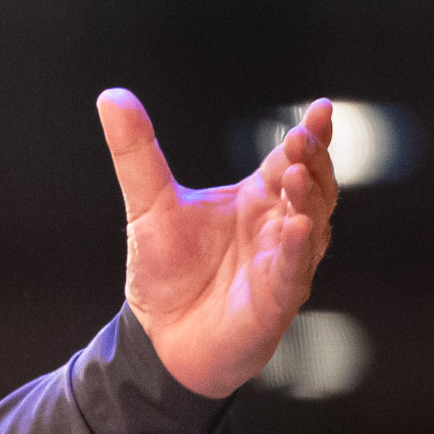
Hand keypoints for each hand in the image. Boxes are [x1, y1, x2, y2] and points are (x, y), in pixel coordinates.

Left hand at [96, 90, 338, 397]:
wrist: (159, 336)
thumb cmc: (166, 271)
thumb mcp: (148, 204)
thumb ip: (136, 153)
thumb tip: (111, 96)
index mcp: (257, 199)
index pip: (291, 160)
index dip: (310, 135)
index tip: (321, 109)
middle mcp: (278, 227)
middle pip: (312, 186)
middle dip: (311, 161)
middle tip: (301, 139)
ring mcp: (283, 263)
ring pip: (312, 226)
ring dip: (309, 198)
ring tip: (296, 173)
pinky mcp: (276, 300)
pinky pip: (294, 272)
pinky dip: (298, 250)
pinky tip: (298, 226)